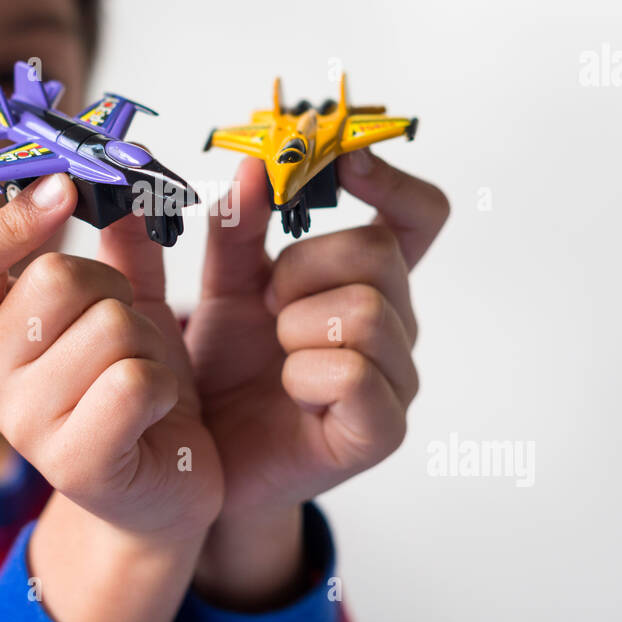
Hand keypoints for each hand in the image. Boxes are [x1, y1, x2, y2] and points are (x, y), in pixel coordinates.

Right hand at [0, 173, 222, 621]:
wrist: (159, 493)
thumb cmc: (134, 393)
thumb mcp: (123, 310)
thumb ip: (118, 248)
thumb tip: (121, 179)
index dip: (9, 219)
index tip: (64, 191)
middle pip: (55, 278)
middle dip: (114, 292)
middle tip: (125, 333)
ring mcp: (24, 425)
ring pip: (108, 327)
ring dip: (148, 346)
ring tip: (140, 382)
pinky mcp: (73, 463)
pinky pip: (134, 381)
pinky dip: (165, 388)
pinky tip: (154, 415)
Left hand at [185, 152, 448, 608]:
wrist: (203, 460)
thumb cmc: (226, 372)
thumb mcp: (221, 287)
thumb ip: (238, 228)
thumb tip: (255, 165)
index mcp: (367, 281)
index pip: (419, 215)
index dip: (390, 179)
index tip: (342, 162)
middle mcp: (396, 324)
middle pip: (379, 252)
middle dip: (303, 266)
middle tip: (265, 302)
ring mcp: (395, 379)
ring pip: (368, 310)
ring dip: (297, 324)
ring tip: (274, 351)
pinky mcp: (381, 430)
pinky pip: (357, 375)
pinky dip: (305, 375)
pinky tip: (288, 391)